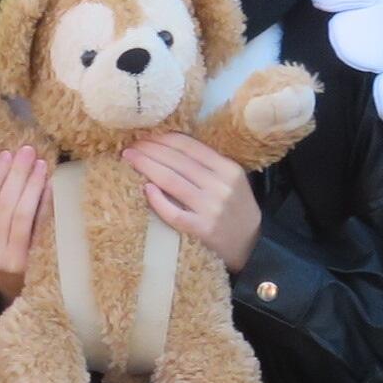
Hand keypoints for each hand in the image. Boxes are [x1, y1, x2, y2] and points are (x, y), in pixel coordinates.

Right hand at [0, 145, 50, 301]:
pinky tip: (52, 186)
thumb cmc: (8, 261)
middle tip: (27, 151)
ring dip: (32, 184)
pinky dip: (47, 203)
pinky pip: (41, 227)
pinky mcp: (35, 263)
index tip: (6, 154)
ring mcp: (13, 260)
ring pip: (21, 214)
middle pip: (3, 205)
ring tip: (41, 164)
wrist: (27, 299)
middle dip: (16, 174)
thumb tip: (10, 167)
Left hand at [124, 130, 260, 273]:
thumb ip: (207, 165)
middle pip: (177, 161)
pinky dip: (157, 200)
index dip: (163, 138)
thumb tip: (167, 146)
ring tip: (129, 159)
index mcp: (228, 169)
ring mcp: (211, 209)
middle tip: (130, 145)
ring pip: (171, 181)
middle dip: (149, 150)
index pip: (189, 146)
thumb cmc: (235, 210)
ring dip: (146, 166)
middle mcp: (220, 186)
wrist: (252, 246)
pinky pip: (173, 212)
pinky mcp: (202, 230)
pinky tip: (145, 189)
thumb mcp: (231, 182)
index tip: (145, 136)